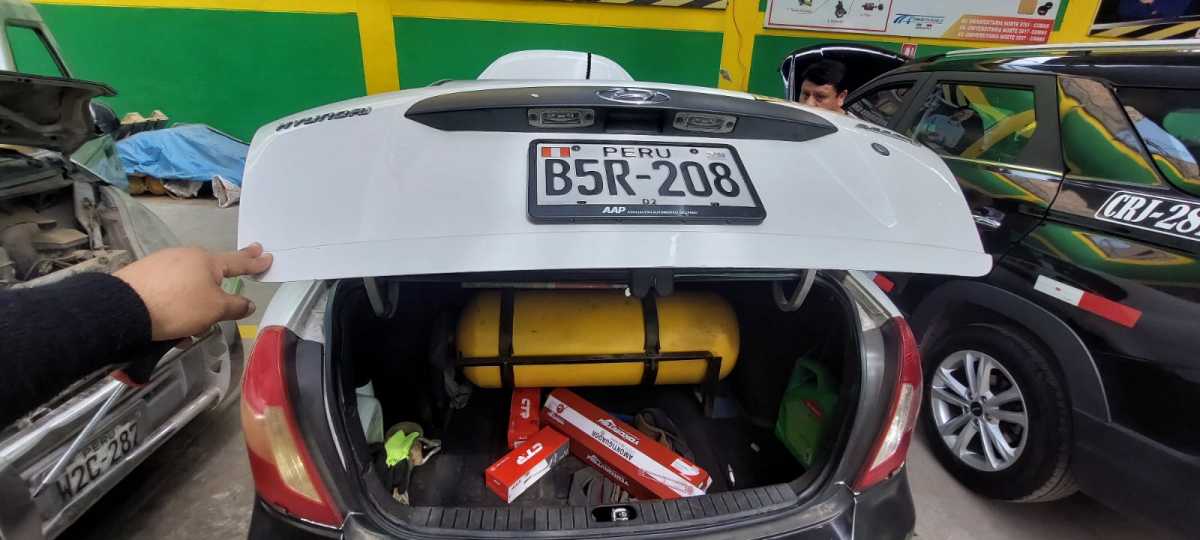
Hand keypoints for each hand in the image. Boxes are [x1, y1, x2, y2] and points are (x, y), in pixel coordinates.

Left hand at [115, 243, 272, 340]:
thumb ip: (235, 306)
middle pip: (211, 270)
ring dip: (195, 301)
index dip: (254, 262)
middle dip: (223, 278)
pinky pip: (170, 289)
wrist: (125, 308)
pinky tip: (171, 323)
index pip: (238, 262)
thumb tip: (248, 303)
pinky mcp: (144, 274)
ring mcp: (163, 263)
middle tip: (239, 269)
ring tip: (191, 326)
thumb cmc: (179, 306)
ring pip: (189, 283)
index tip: (267, 255)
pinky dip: (176, 303)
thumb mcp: (214, 310)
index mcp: (208, 261)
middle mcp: (186, 256)